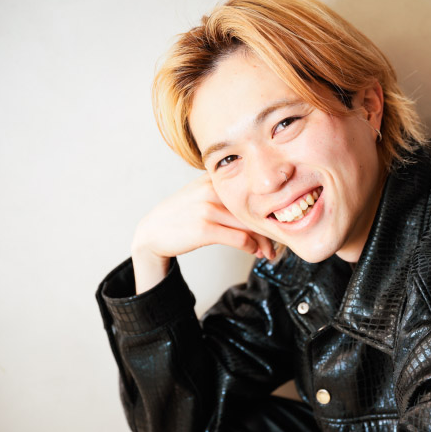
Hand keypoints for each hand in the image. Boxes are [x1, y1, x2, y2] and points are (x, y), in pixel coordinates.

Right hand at [131, 173, 274, 292]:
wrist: (152, 231)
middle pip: (254, 209)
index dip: (269, 210)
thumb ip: (226, 193)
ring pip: (250, 225)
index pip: (253, 192)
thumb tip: (259, 205)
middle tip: (278, 244)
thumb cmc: (183, 215)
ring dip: (264, 242)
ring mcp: (208, 208)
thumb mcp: (202, 193)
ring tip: (269, 252)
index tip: (277, 223)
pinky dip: (252, 247)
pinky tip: (254, 252)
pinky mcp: (204, 228)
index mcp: (215, 179)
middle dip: (269, 229)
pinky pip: (240, 238)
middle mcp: (213, 190)